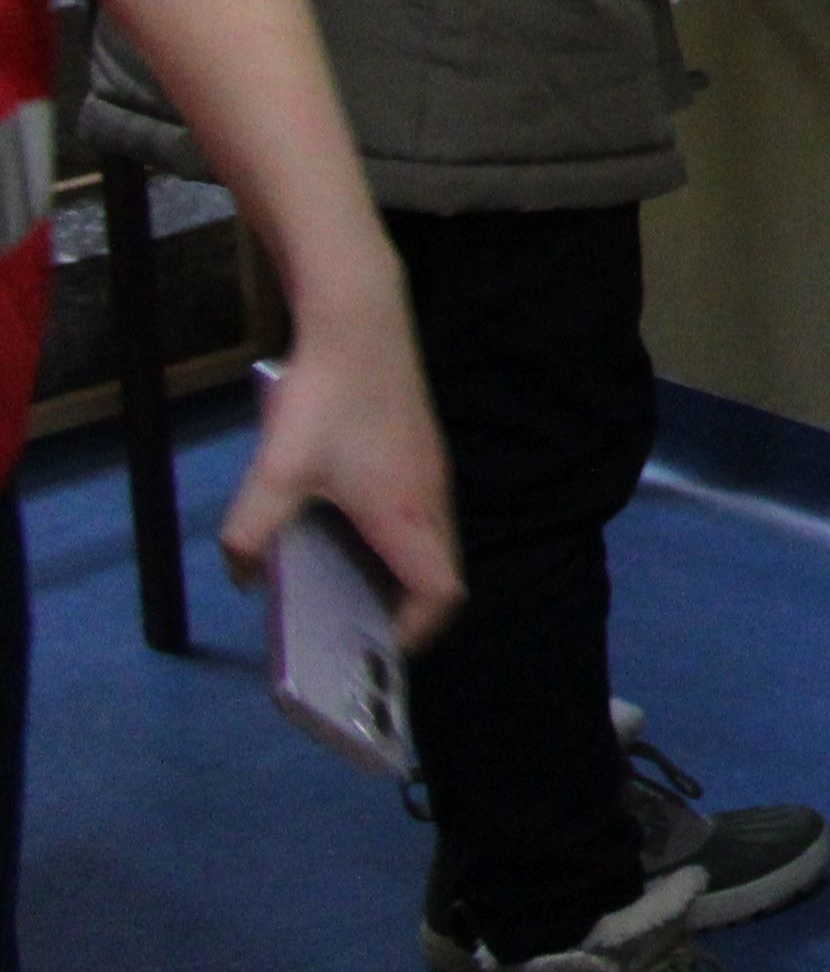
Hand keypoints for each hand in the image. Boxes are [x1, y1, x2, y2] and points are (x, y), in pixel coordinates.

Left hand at [221, 279, 461, 638]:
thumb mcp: (275, 472)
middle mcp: (434, 500)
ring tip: (352, 587)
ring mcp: (434, 472)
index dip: (417, 630)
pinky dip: (401, 541)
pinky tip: (352, 530)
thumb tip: (245, 575)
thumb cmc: (326, 402)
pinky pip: (424, 515)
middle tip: (359, 628)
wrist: (361, 322)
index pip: (441, 593)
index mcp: (407, 516)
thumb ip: (251, 534)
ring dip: (405, 572)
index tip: (380, 648)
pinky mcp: (424, 450)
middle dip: (407, 609)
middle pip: (442, 572)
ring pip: (435, 542)